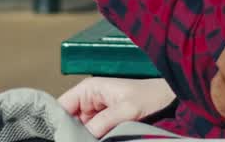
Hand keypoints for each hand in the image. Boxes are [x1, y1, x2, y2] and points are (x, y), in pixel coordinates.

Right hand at [58, 77, 175, 137]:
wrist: (169, 100)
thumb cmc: (149, 96)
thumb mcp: (126, 109)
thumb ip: (103, 122)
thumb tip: (83, 137)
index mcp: (88, 89)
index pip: (61, 105)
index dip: (56, 120)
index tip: (55, 135)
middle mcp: (89, 100)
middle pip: (69, 120)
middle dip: (69, 132)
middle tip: (71, 141)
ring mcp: (96, 113)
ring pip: (80, 129)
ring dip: (80, 137)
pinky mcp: (105, 123)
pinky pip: (91, 133)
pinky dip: (91, 139)